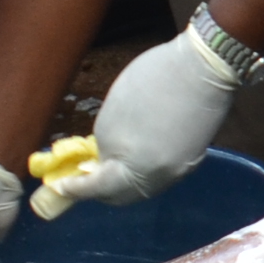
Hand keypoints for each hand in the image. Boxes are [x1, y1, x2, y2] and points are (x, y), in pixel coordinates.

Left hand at [43, 27, 240, 208]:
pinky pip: (159, 174)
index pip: (99, 189)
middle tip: (82, 174)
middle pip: (123, 195)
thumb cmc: (151, 83)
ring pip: (143, 186)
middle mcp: (160, 179)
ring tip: (108, 163)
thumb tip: (104, 161)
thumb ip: (105, 145)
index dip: (76, 188)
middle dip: (100, 188)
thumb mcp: (113, 116)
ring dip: (122, 180)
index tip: (60, 186)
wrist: (204, 67)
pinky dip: (142, 170)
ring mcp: (179, 169)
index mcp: (138, 171)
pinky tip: (135, 153)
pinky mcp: (191, 157)